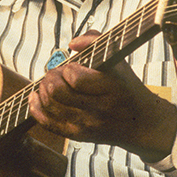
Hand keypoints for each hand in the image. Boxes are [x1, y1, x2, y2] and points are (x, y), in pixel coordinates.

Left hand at [28, 31, 176, 161]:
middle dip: (51, 77)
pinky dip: (36, 108)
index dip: (69, 68)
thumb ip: (95, 41)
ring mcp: (86, 125)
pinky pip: (47, 123)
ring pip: (50, 105)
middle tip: (57, 72)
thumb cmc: (126, 87)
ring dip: (44, 89)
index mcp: (111, 89)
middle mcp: (98, 110)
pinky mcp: (77, 135)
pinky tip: (36, 97)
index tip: (73, 66)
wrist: (141, 123)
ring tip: (50, 82)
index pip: (76, 78)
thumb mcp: (119, 60)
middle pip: (57, 92)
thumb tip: (72, 43)